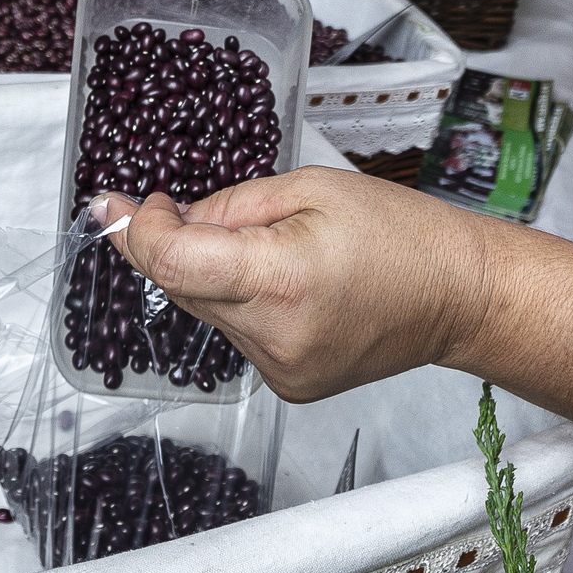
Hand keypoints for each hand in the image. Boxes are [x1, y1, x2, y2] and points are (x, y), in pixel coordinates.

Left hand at [98, 168, 490, 400]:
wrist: (458, 295)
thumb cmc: (400, 232)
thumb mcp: (310, 187)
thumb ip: (229, 205)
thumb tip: (170, 220)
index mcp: (281, 279)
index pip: (172, 263)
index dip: (134, 230)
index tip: (114, 203)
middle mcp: (274, 337)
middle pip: (183, 287)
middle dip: (175, 244)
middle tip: (191, 207)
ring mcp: (280, 370)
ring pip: (207, 311)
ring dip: (213, 275)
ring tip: (270, 248)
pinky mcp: (289, 385)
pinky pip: (237, 334)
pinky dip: (242, 303)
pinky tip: (287, 285)